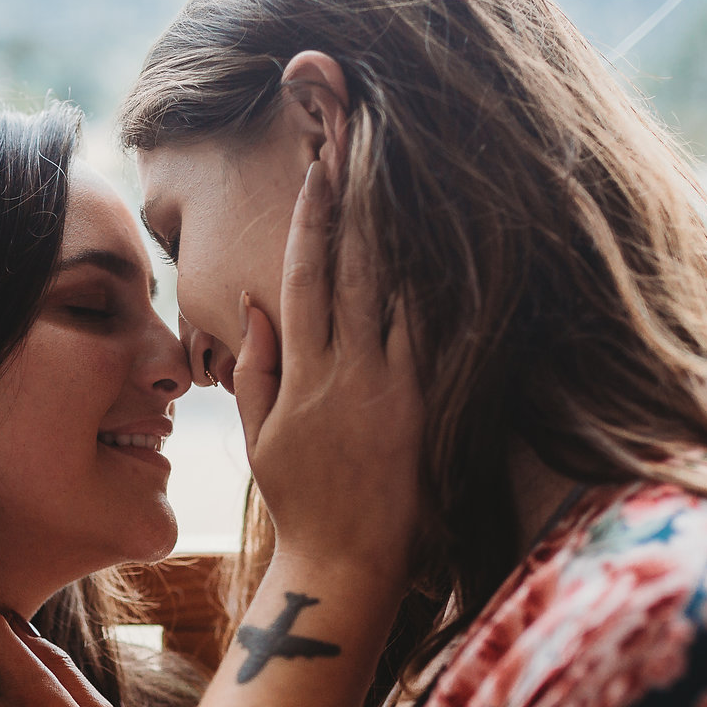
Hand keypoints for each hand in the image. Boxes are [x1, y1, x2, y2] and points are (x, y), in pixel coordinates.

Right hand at [234, 162, 423, 589]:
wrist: (347, 562)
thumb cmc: (301, 502)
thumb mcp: (260, 434)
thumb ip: (257, 366)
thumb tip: (254, 301)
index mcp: (301, 373)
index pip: (303, 275)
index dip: (310, 219)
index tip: (317, 170)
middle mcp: (347, 370)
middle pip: (355, 267)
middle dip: (359, 203)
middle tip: (367, 144)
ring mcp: (392, 386)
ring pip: (400, 291)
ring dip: (406, 231)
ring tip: (414, 178)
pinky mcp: (428, 406)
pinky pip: (435, 335)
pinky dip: (442, 290)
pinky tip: (452, 249)